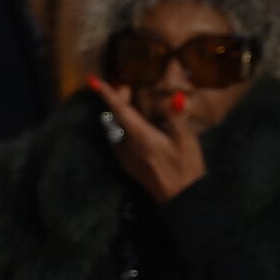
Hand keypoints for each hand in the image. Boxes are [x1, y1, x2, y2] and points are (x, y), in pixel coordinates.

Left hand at [90, 76, 205, 202]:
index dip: (108, 94)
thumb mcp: (186, 141)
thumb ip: (177, 118)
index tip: (93, 81)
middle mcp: (126, 146)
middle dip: (115, 100)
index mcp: (140, 138)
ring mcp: (124, 155)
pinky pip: (117, 137)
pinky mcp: (127, 162)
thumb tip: (176, 97)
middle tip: (126, 87)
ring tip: (128, 99)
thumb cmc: (185, 168)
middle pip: (112, 118)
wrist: (180, 198)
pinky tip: (133, 121)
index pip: (120, 111)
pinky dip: (120, 124)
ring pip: (112, 128)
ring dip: (117, 112)